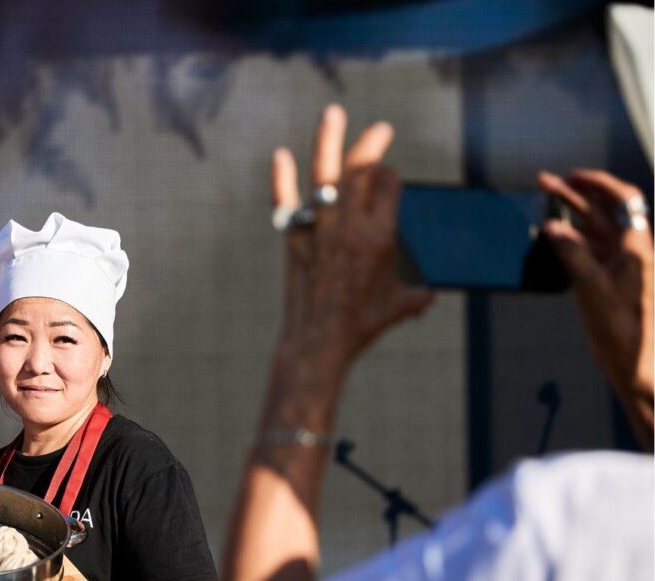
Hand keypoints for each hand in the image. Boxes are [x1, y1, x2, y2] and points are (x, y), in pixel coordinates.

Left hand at [272, 105, 433, 385]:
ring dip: (328, 139)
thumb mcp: (398, 307)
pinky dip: (281, 179)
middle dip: (372, 145)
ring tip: (332, 111)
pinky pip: (287, 203)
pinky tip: (279, 155)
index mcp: (381, 236)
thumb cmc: (362, 325)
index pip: (388, 184)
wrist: (317, 341)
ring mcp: (318, 229)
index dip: (390, 175)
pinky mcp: (293, 238)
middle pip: (362, 170)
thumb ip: (416, 295)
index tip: (388, 177)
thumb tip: (428, 296)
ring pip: (325, 175)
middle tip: (381, 130)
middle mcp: (350, 226)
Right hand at [537, 169, 653, 449]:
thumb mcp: (594, 288)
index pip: (624, 200)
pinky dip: (570, 240)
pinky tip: (553, 236)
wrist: (637, 363)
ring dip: (571, 214)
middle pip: (604, 212)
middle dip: (576, 194)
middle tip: (546, 183)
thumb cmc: (626, 329)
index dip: (600, 183)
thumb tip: (553, 227)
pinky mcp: (606, 282)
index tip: (573, 176)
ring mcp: (617, 266)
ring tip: (546, 201)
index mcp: (637, 246)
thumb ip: (573, 254)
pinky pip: (587, 251)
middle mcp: (629, 251)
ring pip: (593, 230)